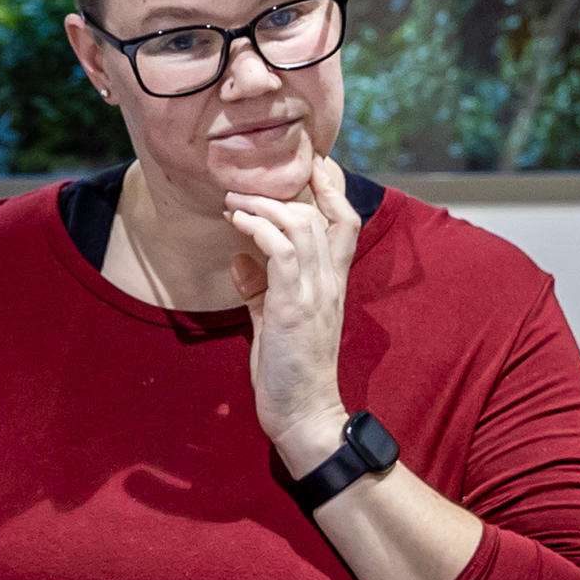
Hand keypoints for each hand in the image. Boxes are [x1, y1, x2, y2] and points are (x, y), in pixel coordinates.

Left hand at [224, 156, 361, 447]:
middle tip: (244, 185)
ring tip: (235, 201)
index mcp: (331, 283)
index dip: (332, 188)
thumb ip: (260, 288)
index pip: (344, 222)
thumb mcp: (273, 320)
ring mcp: (315, 292)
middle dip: (285, 189)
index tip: (310, 165)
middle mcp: (330, 281)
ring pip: (300, 224)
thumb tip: (240, 258)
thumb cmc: (290, 371)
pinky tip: (239, 224)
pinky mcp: (293, 306)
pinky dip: (259, 229)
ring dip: (264, 205)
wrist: (304, 414)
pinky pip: (280, 251)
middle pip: (323, 212)